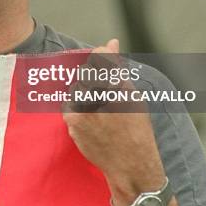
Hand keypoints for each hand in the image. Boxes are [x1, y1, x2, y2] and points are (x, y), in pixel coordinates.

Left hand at [63, 39, 165, 205]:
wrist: (130, 164)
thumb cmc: (136, 129)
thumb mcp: (134, 96)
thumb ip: (117, 68)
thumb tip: (111, 42)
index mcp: (117, 86)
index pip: (100, 59)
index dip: (99, 55)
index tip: (101, 53)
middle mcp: (99, 95)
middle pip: (84, 74)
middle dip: (90, 78)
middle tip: (100, 94)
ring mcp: (83, 109)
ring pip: (75, 89)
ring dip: (82, 95)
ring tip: (99, 110)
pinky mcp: (72, 122)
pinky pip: (69, 106)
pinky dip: (76, 109)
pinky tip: (91, 120)